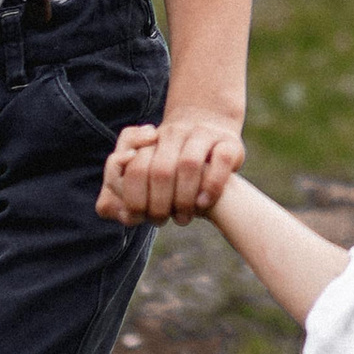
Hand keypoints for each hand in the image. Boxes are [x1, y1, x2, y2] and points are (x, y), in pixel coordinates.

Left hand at [97, 104, 247, 225]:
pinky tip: (203, 203)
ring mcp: (203, 134)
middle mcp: (174, 133)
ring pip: (189, 164)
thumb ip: (126, 192)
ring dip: (183, 198)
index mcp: (150, 140)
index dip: (133, 196)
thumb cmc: (175, 167)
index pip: (132, 167)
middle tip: (160, 220)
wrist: (211, 133)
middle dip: (158, 203)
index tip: (138, 215)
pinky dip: (211, 186)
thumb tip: (124, 216)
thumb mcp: (148, 172)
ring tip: (183, 217)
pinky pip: (221, 160)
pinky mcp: (229, 143)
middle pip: (160, 170)